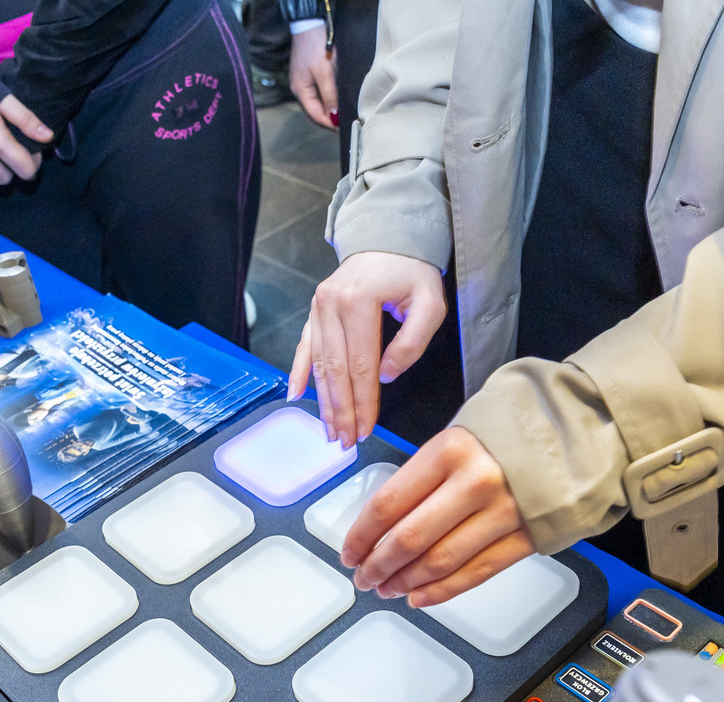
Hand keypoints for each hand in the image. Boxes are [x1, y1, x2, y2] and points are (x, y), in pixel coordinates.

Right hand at [288, 24, 337, 128]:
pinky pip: (317, 94)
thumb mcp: (325, 74)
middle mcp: (299, 89)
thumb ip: (330, 97)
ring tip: (342, 114)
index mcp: (300, 91)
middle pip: (314, 112)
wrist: (310, 25)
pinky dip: (327, 100)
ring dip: (328, 110)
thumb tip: (334, 117)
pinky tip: (336, 101)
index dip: (329, 124)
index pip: (315, 116)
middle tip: (345, 124)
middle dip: (329, 119)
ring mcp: (303, 82)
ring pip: (316, 104)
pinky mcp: (308, 75)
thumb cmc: (317, 48)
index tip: (343, 128)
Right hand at [288, 251, 446, 445]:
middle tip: (346, 440)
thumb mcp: (429, 302)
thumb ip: (412, 342)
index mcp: (358, 302)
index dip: (363, 402)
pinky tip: (294, 396)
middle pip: (335, 370)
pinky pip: (304, 347)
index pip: (360, 365)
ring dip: (323, 400)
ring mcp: (318, 307)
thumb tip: (385, 375)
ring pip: (318, 364)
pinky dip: (298, 373)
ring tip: (329, 429)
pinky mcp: (314, 311)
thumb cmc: (411, 271)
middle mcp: (331, 304)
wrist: (389, 239)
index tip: (366, 429)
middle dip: (340, 410)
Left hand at [341, 427, 534, 605]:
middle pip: (409, 539)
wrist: (574, 435)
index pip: (389, 503)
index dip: (362, 536)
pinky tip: (420, 597)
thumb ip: (423, 476)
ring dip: (406, 583)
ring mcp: (504, 513)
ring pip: (441, 562)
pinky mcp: (527, 537)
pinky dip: (443, 591)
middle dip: (379, 566)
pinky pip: (476, 573)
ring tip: (388, 589)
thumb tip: (382, 525)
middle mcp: (475, 483)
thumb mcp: (458, 437)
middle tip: (364, 578)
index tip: (350, 553)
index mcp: (450, 451)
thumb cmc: (508, 435)